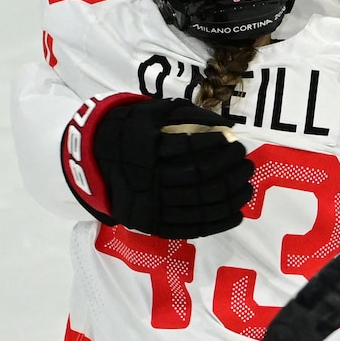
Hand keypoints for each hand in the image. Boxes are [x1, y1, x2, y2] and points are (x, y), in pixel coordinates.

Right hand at [62, 93, 252, 238]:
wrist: (92, 159)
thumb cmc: (131, 130)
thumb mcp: (152, 112)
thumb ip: (188, 115)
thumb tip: (228, 127)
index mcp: (144, 146)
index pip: (187, 146)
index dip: (216, 144)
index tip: (233, 140)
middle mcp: (145, 177)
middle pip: (198, 177)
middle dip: (230, 170)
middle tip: (247, 162)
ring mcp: (148, 204)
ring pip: (198, 204)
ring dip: (230, 195)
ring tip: (247, 185)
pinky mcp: (152, 224)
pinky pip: (191, 227)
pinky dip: (218, 222)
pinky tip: (237, 212)